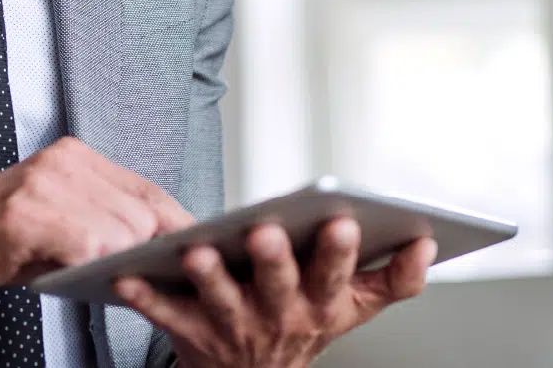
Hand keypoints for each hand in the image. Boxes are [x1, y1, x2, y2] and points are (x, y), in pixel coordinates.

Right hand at [0, 137, 193, 311]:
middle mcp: (62, 161)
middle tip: (148, 277)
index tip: (201, 247)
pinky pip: (85, 244)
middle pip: (141, 211)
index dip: (177, 222)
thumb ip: (104, 221)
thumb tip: (163, 246)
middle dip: (150, 250)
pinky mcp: (24, 216)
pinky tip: (80, 275)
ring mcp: (43, 185)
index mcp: (75, 156)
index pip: (147, 189)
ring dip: (119, 262)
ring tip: (110, 279)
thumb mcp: (57, 221)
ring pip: (120, 229)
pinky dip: (91, 265)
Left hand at [114, 219, 436, 367]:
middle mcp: (279, 316)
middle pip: (279, 286)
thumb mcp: (355, 305)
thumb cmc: (302, 323)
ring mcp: (233, 326)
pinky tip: (126, 275)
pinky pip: (163, 313)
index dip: (341, 254)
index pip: (337, 277)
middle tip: (265, 232)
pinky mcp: (189, 331)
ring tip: (197, 251)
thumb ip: (395, 277)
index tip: (342, 222)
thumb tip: (426, 242)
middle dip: (273, 261)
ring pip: (221, 299)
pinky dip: (144, 296)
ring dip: (209, 276)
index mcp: (321, 303)